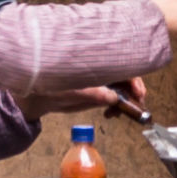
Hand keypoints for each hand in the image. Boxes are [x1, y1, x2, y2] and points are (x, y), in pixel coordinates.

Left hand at [29, 73, 149, 119]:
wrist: (38, 97)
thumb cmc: (49, 88)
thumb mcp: (69, 92)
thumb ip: (92, 94)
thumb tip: (113, 97)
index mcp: (94, 64)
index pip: (122, 65)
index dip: (134, 77)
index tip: (138, 92)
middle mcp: (100, 70)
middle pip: (127, 74)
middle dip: (134, 90)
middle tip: (135, 105)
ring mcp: (101, 80)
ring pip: (123, 86)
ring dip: (126, 100)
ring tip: (116, 113)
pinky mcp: (99, 91)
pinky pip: (116, 96)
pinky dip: (118, 106)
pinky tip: (111, 113)